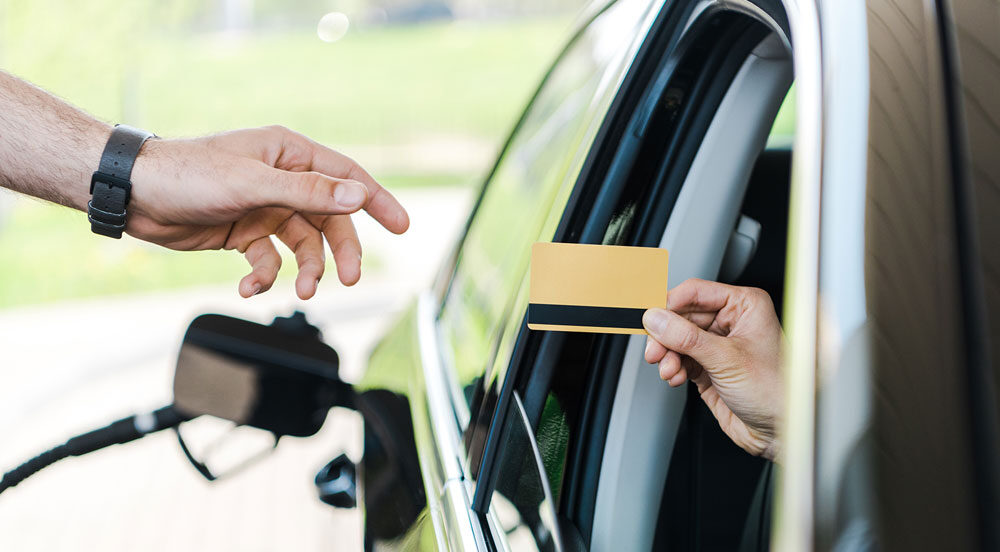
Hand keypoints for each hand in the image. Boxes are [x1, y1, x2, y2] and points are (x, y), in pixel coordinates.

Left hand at [126, 126, 408, 298]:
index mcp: (289, 154)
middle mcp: (281, 179)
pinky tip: (251, 285)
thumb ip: (309, 192)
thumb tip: (357, 194)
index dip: (376, 201)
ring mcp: (264, 207)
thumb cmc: (188, 175)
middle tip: (350, 278)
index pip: (346, 176)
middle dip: (341, 250)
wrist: (134, 195)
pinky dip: (266, 275)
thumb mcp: (254, 184)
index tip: (402, 226)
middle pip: (328, 218)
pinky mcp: (245, 232)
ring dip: (306, 268)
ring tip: (304, 290)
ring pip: (302, 244)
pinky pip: (269, 259)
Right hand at [643, 278, 783, 460]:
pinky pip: (680, 359)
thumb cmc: (777, 391)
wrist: (781, 431)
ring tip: (668, 368)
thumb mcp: (727, 359)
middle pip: (681, 317)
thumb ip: (687, 337)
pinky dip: (672, 368)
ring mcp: (719, 345)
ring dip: (667, 355)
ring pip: (677, 339)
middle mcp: (732, 322)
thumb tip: (656, 319)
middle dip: (665, 336)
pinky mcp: (708, 367)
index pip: (695, 293)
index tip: (650, 319)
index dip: (669, 305)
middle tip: (655, 351)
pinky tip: (675, 376)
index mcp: (745, 306)